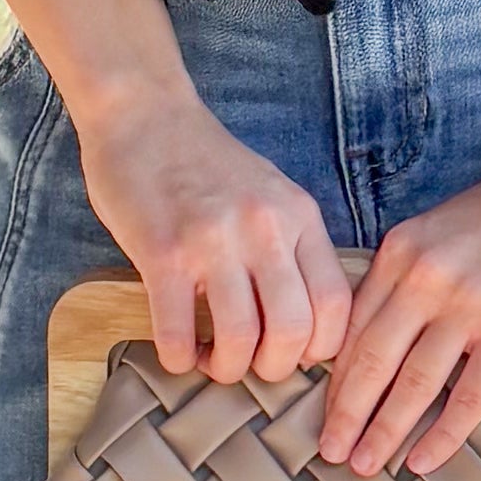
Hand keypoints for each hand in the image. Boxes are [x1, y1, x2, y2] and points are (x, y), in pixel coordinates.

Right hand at [77, 79, 350, 388]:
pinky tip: (176, 352)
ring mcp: (213, 241)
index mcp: (299, 216)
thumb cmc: (206, 162)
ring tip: (211, 361)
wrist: (144, 112)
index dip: (321, 347)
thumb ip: (292, 245)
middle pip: (293, 330)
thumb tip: (306, 319)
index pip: (336, 303)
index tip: (296, 354)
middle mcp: (264, 229)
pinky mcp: (162, 253)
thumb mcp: (272, 193)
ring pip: (240, 339)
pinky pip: (177, 332)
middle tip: (252, 367)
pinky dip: (178, 359)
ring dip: (226, 368)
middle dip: (274, 368)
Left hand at [319, 174, 480, 479]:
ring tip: (365, 466)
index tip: (321, 413)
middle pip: (373, 361)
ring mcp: (468, 306)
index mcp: (399, 254)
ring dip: (385, 432)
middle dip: (346, 414)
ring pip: (414, 385)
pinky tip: (422, 461)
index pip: (353, 328)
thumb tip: (364, 346)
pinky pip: (469, 396)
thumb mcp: (433, 236)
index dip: (333, 378)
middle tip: (331, 453)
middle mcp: (425, 280)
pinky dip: (443, 435)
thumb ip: (398, 281)